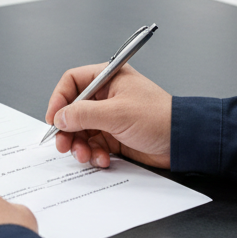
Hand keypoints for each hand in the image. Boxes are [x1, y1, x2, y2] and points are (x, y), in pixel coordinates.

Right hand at [45, 63, 172, 169]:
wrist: (183, 142)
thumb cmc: (159, 118)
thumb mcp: (116, 113)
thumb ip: (83, 114)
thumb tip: (60, 117)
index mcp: (108, 78)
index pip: (72, 82)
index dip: (59, 99)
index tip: (53, 119)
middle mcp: (106, 95)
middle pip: (73, 110)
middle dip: (67, 129)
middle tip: (63, 144)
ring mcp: (110, 117)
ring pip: (81, 130)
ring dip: (79, 145)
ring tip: (85, 155)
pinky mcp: (114, 136)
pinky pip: (93, 144)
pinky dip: (93, 153)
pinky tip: (102, 159)